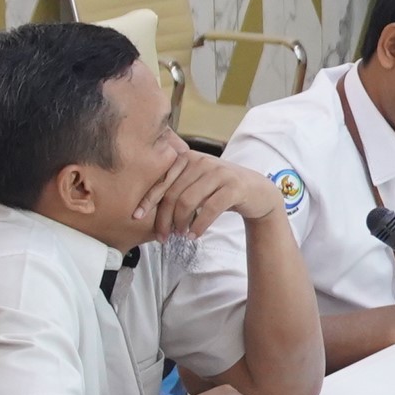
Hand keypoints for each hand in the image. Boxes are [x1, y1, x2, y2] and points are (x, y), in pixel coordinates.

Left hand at [146, 150, 279, 241]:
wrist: (257, 191)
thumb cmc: (220, 190)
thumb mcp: (197, 183)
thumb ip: (177, 187)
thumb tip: (148, 209)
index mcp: (188, 158)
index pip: (163, 180)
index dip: (148, 200)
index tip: (137, 217)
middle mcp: (202, 161)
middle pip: (173, 194)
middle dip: (164, 219)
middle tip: (162, 237)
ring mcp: (219, 173)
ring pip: (188, 201)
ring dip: (180, 223)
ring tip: (180, 235)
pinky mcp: (234, 187)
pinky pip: (209, 209)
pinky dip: (198, 225)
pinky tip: (194, 235)